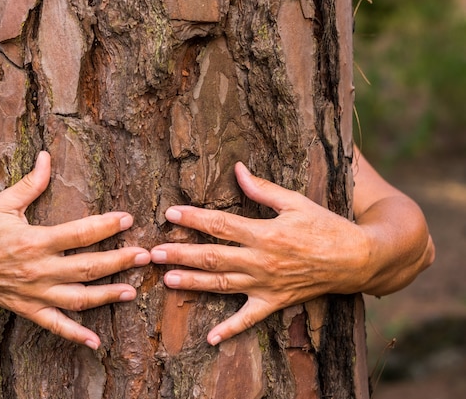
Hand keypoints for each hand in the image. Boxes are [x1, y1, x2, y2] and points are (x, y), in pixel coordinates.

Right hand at [0, 151, 149, 348]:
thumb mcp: (3, 203)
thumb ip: (30, 183)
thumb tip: (47, 156)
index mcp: (34, 241)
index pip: (79, 233)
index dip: (106, 226)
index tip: (128, 219)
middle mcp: (38, 270)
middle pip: (87, 267)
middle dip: (119, 261)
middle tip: (144, 255)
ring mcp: (34, 293)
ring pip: (78, 298)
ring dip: (107, 295)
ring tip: (133, 290)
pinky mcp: (27, 309)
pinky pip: (55, 326)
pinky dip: (75, 335)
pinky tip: (96, 342)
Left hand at [150, 162, 368, 345]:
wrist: (356, 259)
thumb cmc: (326, 226)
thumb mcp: (295, 202)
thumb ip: (263, 189)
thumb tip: (237, 170)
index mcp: (264, 234)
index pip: (220, 225)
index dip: (193, 219)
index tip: (170, 214)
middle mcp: (261, 262)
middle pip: (213, 258)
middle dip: (181, 254)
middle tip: (154, 253)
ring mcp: (266, 285)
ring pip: (222, 285)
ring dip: (193, 284)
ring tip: (167, 281)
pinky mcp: (274, 302)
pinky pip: (249, 319)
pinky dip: (230, 330)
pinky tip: (211, 340)